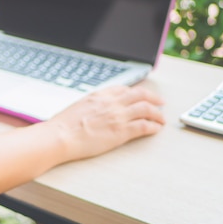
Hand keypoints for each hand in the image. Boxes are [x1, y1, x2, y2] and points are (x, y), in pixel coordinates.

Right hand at [47, 85, 164, 160]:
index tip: (141, 95)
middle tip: (160, 102)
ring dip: (157, 113)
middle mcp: (111, 102)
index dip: (136, 92)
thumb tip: (94, 110)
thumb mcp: (78, 106)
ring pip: (146, 109)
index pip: (124, 89)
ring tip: (161, 118)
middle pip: (139, 95)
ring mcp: (117, 116)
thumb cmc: (64, 125)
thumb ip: (91, 105)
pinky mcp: (121, 131)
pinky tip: (156, 129)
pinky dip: (153, 126)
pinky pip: (143, 126)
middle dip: (153, 98)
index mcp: (100, 95)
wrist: (61, 135)